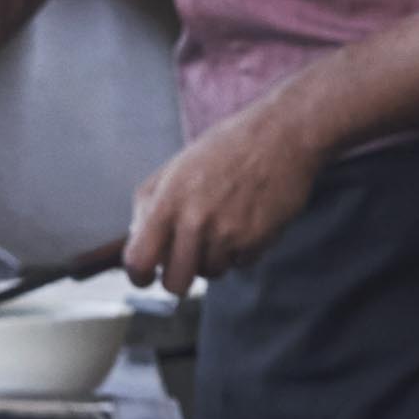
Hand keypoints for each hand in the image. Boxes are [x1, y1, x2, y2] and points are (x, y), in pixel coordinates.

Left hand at [123, 94, 329, 294]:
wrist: (282, 134)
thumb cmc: (227, 146)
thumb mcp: (176, 166)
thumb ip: (150, 203)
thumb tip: (136, 237)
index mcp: (169, 200)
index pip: (139, 260)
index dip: (138, 275)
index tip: (145, 276)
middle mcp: (196, 220)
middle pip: (175, 283)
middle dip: (178, 278)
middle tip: (185, 262)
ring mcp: (228, 233)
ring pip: (211, 274)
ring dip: (213, 258)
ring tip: (223, 225)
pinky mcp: (257, 241)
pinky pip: (240, 264)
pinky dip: (240, 250)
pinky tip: (246, 221)